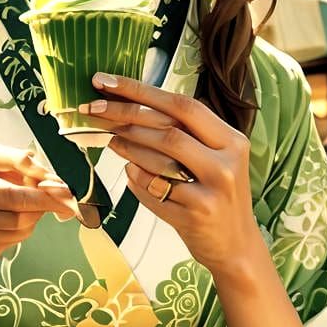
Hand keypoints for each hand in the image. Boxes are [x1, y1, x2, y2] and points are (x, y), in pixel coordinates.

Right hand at [0, 146, 76, 265]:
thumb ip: (16, 161)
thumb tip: (50, 177)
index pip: (11, 195)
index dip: (42, 195)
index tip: (66, 191)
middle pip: (20, 217)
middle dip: (47, 207)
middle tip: (66, 200)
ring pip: (22, 230)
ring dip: (35, 216)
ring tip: (27, 203)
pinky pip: (16, 242)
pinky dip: (23, 229)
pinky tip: (9, 219)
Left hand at [80, 73, 254, 275]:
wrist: (235, 245)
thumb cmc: (216, 193)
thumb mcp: (213, 157)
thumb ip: (184, 132)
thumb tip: (130, 104)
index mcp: (231, 140)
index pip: (182, 105)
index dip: (140, 90)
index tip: (106, 81)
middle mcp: (226, 163)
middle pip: (166, 129)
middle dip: (123, 114)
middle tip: (91, 109)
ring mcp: (212, 191)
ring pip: (156, 160)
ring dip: (125, 146)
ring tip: (108, 138)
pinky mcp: (195, 216)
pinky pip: (152, 190)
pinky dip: (135, 179)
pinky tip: (129, 172)